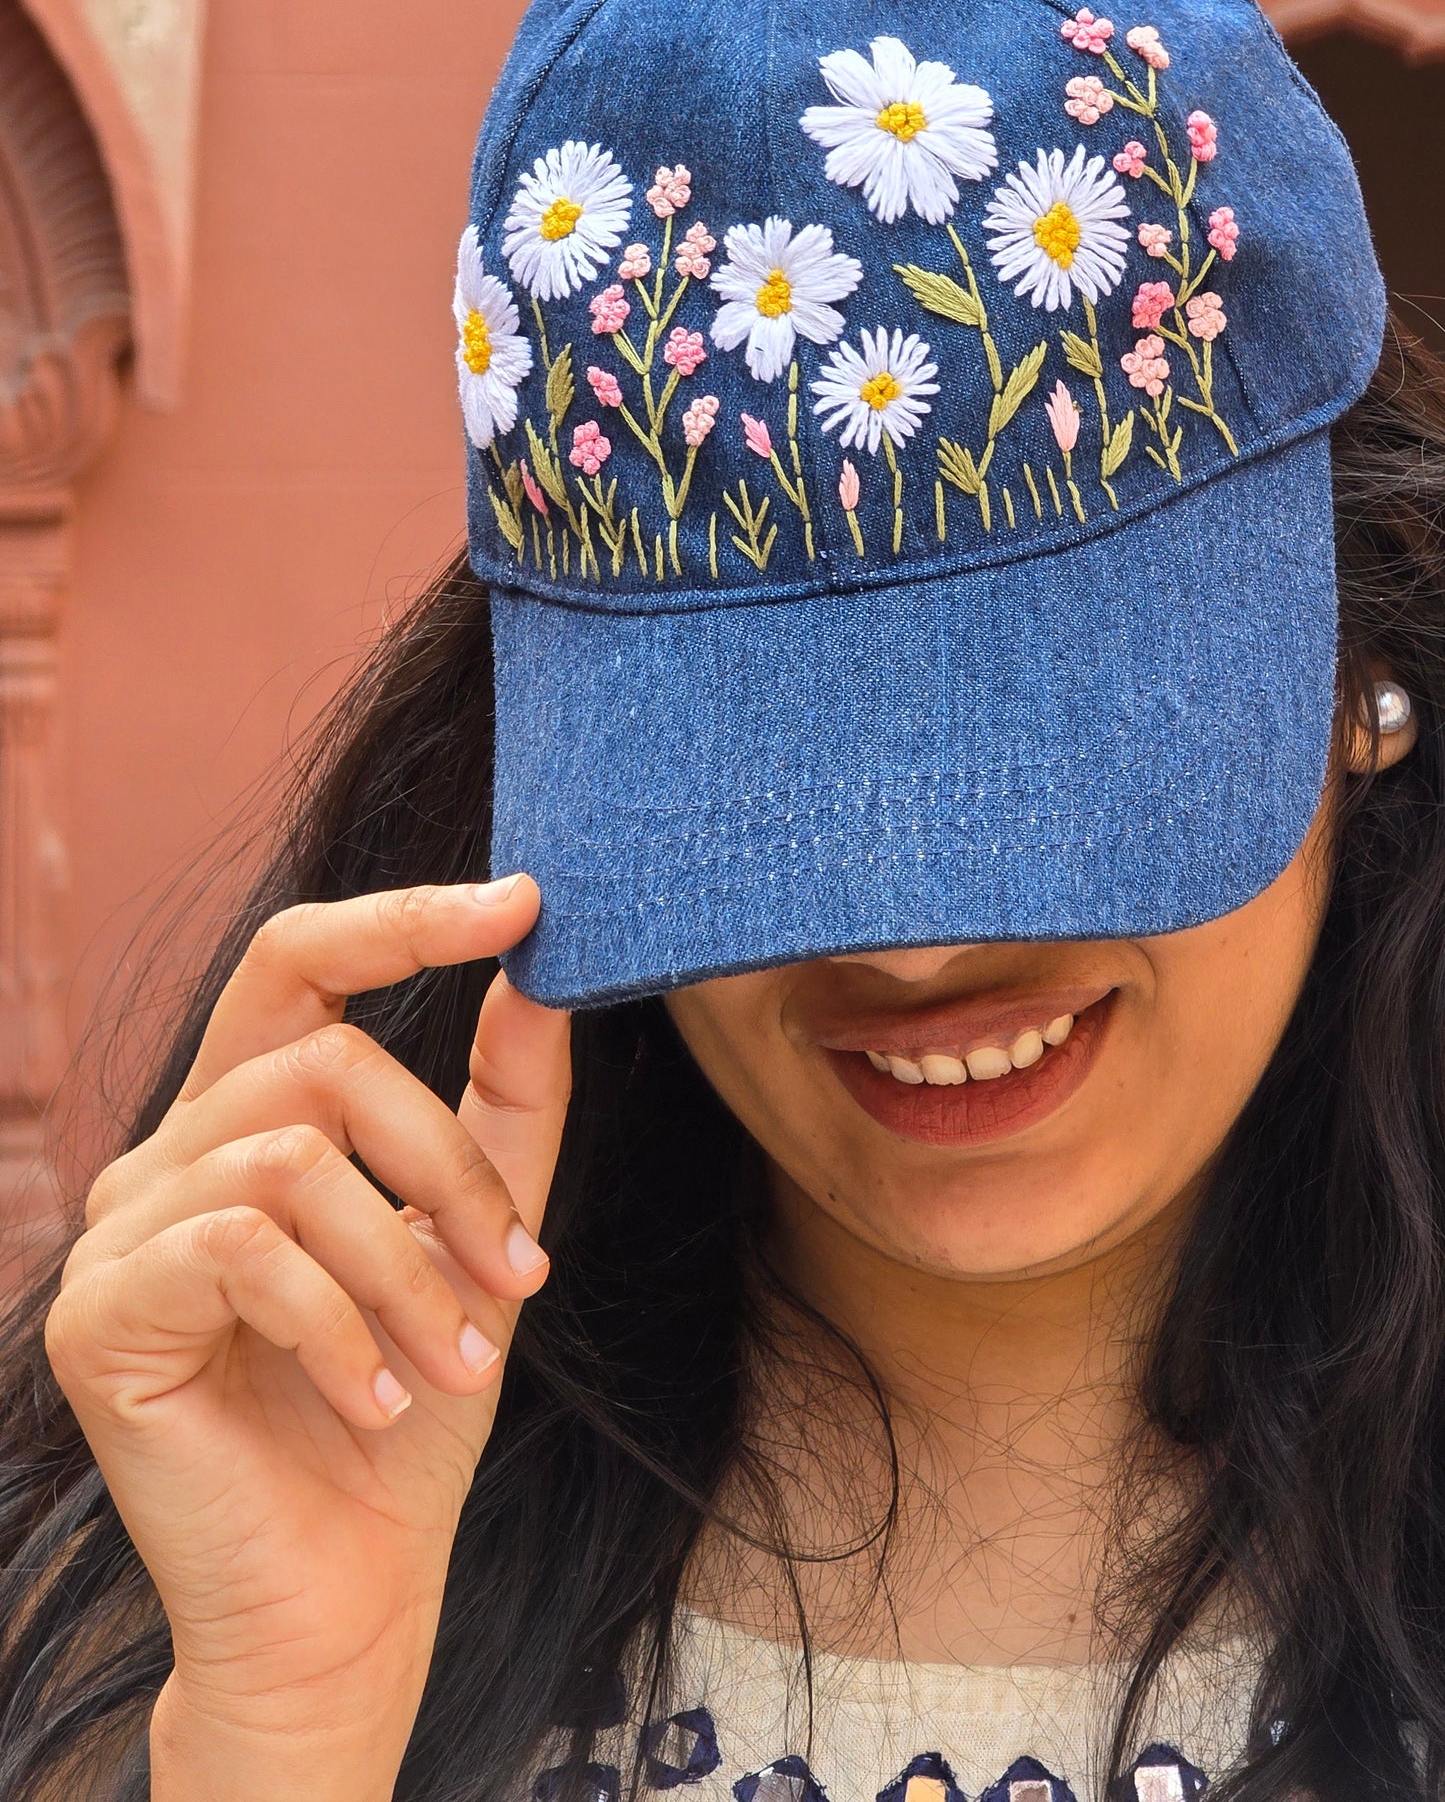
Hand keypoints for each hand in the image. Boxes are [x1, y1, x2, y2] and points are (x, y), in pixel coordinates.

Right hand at [45, 877, 565, 1799]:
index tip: (526, 900)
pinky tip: (381, 1397)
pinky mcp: (98, 1315)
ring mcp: (119, 1232)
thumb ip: (505, 1112)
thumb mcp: (482, 1242)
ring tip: (461, 1361)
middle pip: (319, 1061)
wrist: (344, 1594)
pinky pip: (243, 1251)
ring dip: (407, 1267)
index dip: (404, 918)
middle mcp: (167, 1155)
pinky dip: (341, 1324)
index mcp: (244, 1119)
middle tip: (522, 1275)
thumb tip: (537, 979)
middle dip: (446, 1166)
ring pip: (291, 1157)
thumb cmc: (411, 1410)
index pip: (299, 963)